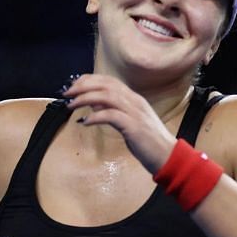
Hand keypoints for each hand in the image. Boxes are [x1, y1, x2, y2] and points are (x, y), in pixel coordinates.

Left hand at [63, 74, 177, 172]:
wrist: (169, 156)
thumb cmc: (149, 142)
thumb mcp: (130, 122)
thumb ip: (114, 111)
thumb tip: (95, 104)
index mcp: (134, 99)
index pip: (109, 81)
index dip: (89, 80)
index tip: (74, 86)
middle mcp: (135, 102)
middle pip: (106, 84)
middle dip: (83, 86)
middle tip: (67, 93)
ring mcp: (135, 113)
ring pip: (107, 96)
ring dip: (85, 98)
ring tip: (71, 105)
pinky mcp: (133, 126)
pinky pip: (111, 115)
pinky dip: (95, 116)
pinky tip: (85, 122)